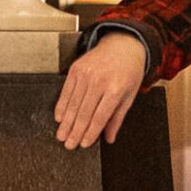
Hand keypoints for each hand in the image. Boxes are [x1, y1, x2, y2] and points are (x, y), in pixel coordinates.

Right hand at [53, 31, 149, 148]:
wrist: (123, 45)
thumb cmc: (129, 71)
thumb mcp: (131, 94)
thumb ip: (118, 117)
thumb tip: (108, 138)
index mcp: (116, 89)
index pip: (100, 116)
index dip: (90, 132)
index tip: (84, 144)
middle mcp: (99, 81)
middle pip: (84, 112)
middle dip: (75, 131)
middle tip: (69, 145)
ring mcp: (85, 74)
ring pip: (73, 104)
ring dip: (66, 123)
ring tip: (62, 136)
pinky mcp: (75, 70)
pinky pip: (66, 92)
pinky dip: (62, 106)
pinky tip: (59, 118)